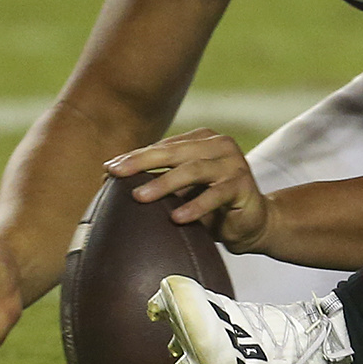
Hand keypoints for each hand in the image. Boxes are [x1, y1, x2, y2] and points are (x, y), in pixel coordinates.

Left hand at [106, 130, 274, 252]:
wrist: (252, 223)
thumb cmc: (210, 205)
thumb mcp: (183, 189)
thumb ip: (158, 179)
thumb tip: (110, 176)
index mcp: (203, 140)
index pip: (164, 146)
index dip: (136, 157)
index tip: (109, 169)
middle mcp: (220, 145)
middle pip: (176, 151)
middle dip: (143, 162)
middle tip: (117, 174)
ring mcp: (234, 163)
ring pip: (195, 169)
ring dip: (165, 183)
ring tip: (139, 197)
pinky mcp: (244, 185)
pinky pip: (217, 195)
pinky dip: (195, 205)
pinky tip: (177, 217)